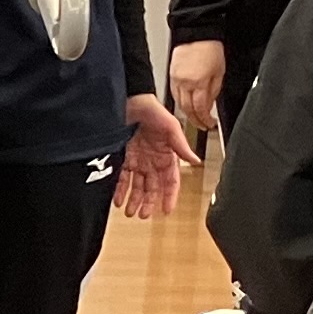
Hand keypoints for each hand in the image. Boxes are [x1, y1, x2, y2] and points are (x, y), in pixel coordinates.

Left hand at [115, 94, 198, 219]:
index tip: (167, 210)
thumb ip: (180, 144)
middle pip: (152, 186)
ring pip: (137, 185)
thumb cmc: (150, 107)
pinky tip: (118, 200)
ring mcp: (137, 158)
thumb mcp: (169, 125)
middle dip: (149, 202)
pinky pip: (122, 177)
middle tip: (143, 215)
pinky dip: (120, 189)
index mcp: (166, 154)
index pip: (171, 180)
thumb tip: (194, 160)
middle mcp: (152, 159)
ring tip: (130, 213)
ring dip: (134, 199)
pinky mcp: (123, 156)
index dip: (170, 195)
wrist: (127, 98)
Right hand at [167, 38, 225, 128]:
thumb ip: (214, 91)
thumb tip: (209, 105)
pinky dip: (180, 102)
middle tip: (202, 125)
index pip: (200, 109)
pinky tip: (186, 104)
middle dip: (195, 120)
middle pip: (187, 109)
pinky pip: (174, 94)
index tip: (210, 124)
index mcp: (199, 83)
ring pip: (179, 104)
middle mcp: (185, 83)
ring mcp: (176, 80)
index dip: (205, 120)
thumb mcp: (220, 72)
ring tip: (195, 117)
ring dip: (187, 113)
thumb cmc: (210, 48)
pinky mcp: (171, 75)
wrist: (197, 33)